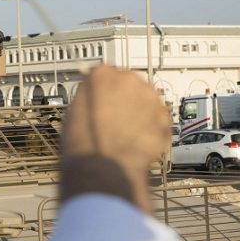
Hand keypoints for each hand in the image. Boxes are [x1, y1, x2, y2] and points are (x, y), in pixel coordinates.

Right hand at [59, 66, 170, 213]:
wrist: (104, 166)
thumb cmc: (85, 144)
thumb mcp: (75, 112)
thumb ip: (90, 99)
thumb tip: (96, 102)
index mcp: (100, 75)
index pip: (105, 74)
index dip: (105, 91)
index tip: (105, 101)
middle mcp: (127, 79)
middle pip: (129, 84)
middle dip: (125, 100)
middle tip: (117, 120)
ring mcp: (148, 96)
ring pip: (146, 100)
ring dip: (140, 113)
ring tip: (128, 134)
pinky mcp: (164, 115)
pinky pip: (159, 117)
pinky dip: (153, 127)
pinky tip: (139, 141)